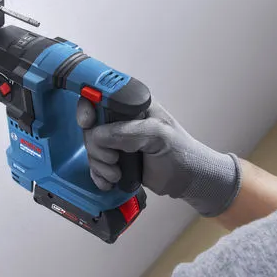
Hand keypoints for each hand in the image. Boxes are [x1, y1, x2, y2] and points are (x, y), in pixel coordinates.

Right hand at [76, 98, 240, 216]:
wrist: (188, 181)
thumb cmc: (181, 153)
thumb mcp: (157, 136)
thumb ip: (127, 132)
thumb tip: (98, 135)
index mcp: (132, 104)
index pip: (99, 96)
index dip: (88, 107)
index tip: (87, 123)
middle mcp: (121, 119)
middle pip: (90, 126)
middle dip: (97, 146)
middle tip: (113, 158)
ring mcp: (116, 140)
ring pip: (90, 148)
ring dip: (100, 164)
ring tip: (117, 174)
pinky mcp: (114, 159)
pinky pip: (94, 164)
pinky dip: (99, 174)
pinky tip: (110, 181)